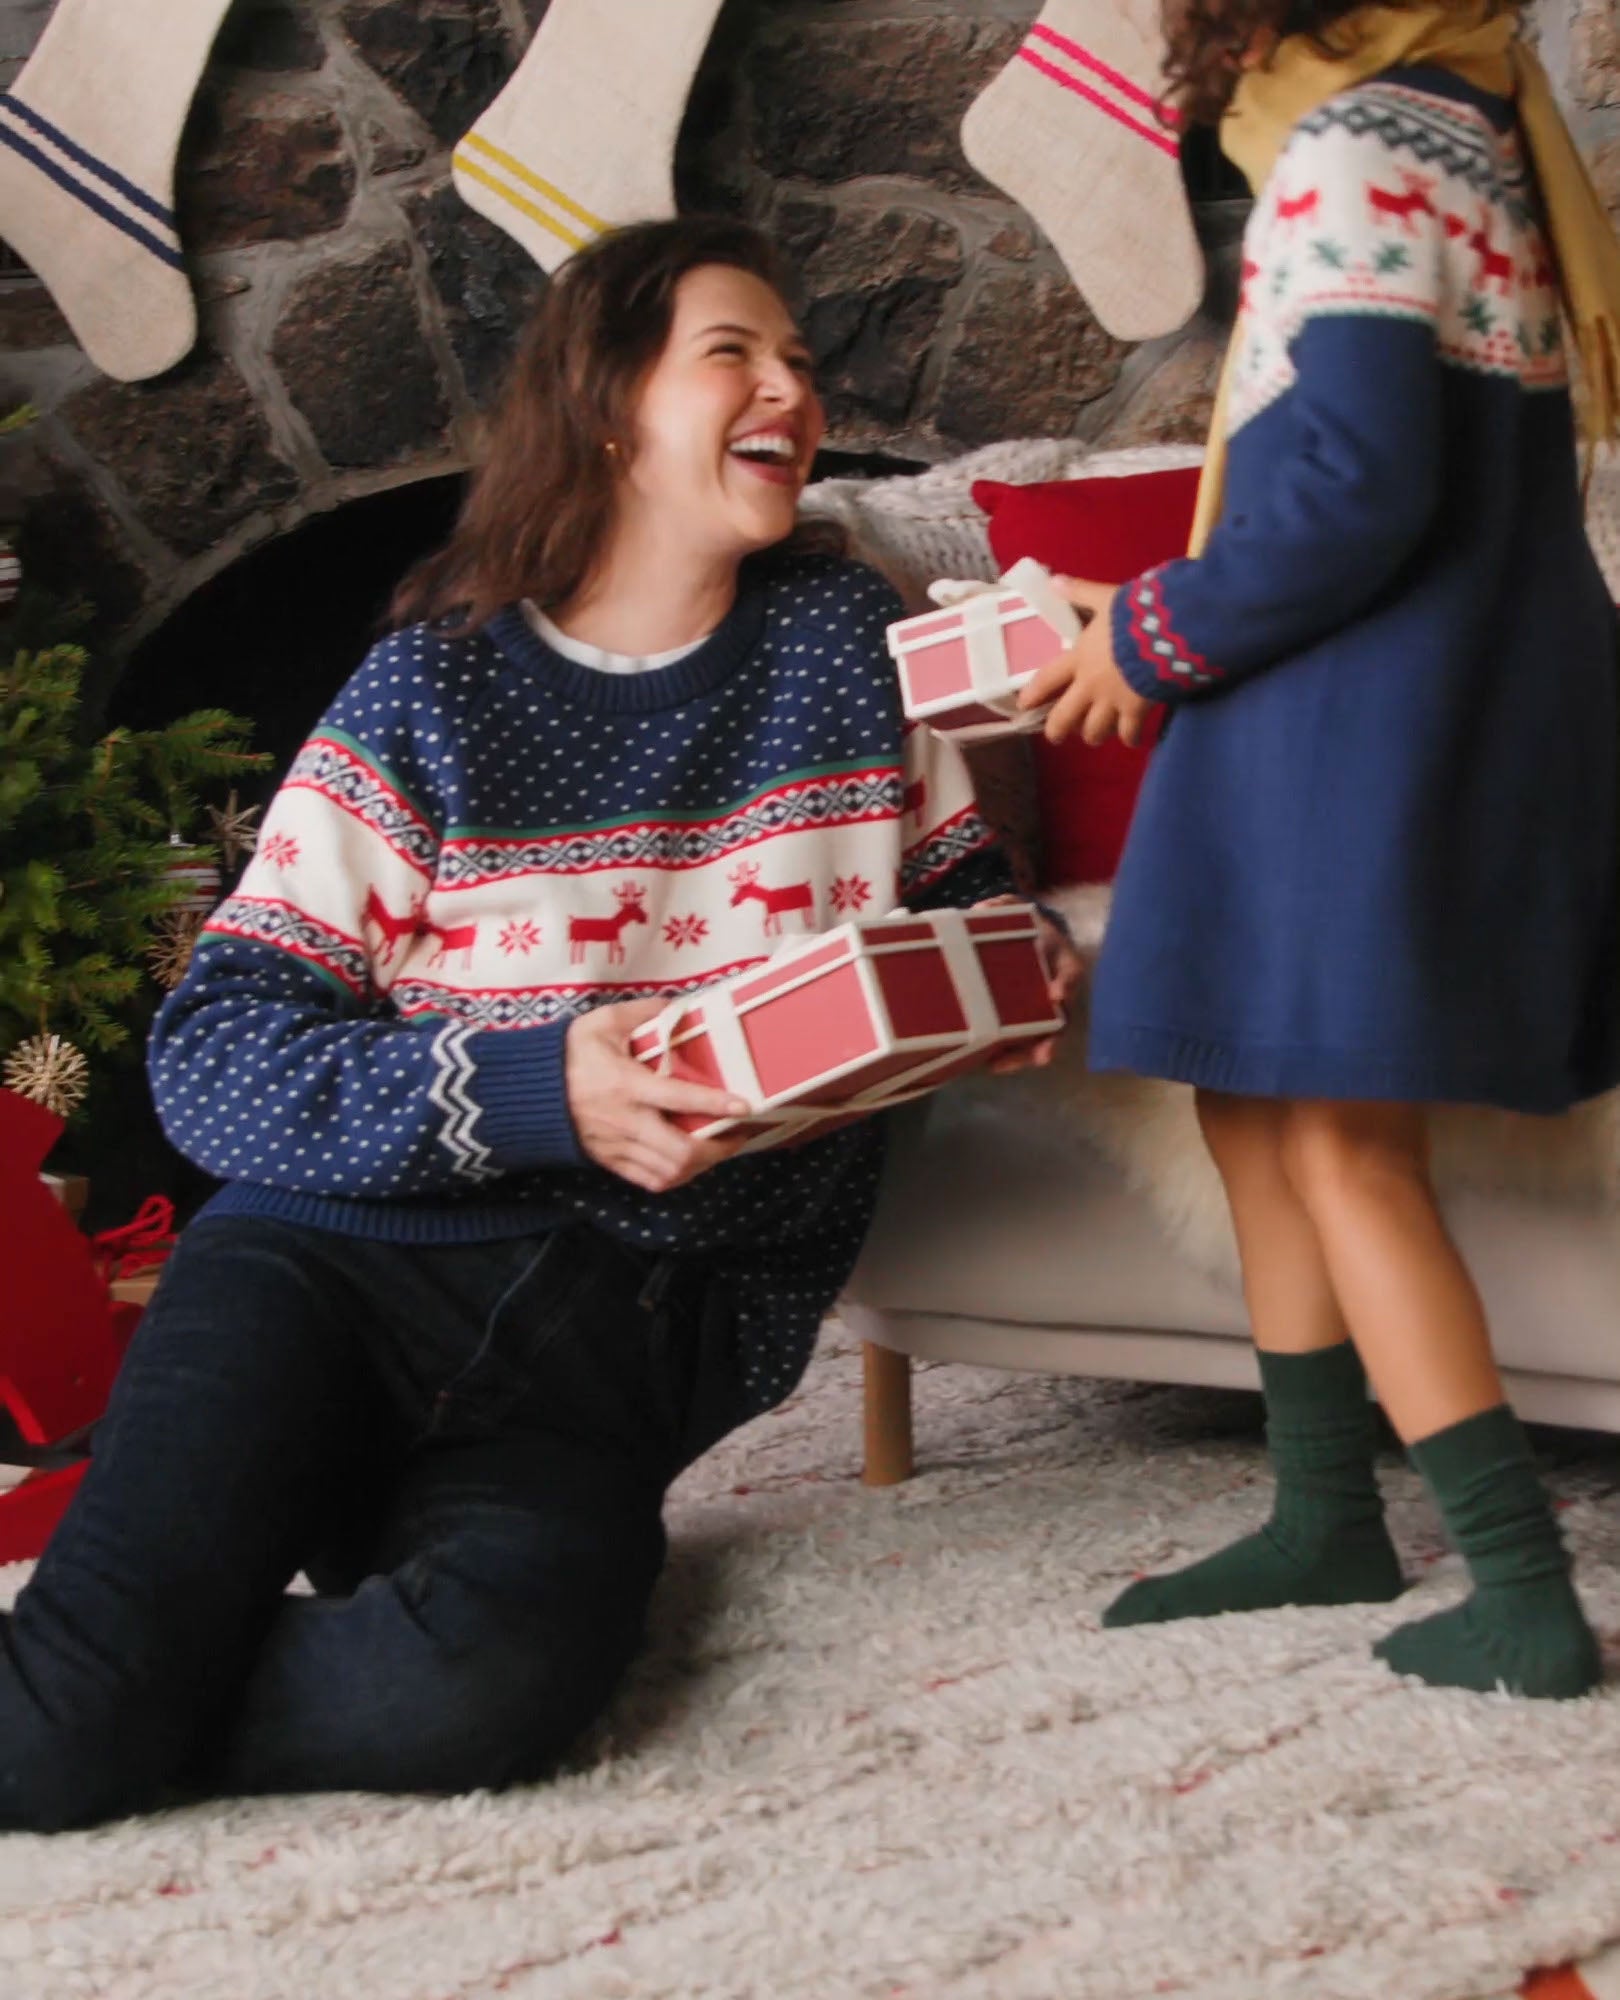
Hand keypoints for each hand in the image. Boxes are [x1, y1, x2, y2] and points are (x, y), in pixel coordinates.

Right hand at [566, 998, 752, 1193]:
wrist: (527, 1089)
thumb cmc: (569, 1053)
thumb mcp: (603, 1022)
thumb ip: (645, 1013)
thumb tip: (682, 1009)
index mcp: (625, 1084)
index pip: (678, 1099)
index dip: (715, 1105)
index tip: (744, 1106)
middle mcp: (624, 1121)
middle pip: (679, 1152)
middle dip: (717, 1150)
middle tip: (737, 1135)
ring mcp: (616, 1146)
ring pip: (668, 1173)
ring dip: (701, 1166)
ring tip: (719, 1148)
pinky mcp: (609, 1161)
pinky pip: (650, 1181)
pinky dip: (676, 1176)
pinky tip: (689, 1162)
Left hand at [975, 899, 1084, 1073]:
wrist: (1025, 939)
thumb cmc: (1025, 926)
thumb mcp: (1015, 910)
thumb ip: (1003, 907)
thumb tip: (983, 910)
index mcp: (1062, 961)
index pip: (1070, 972)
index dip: (1065, 983)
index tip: (1056, 994)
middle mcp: (1059, 990)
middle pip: (1062, 1019)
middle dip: (1053, 1039)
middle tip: (1044, 1055)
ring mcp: (1045, 1010)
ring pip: (1045, 1038)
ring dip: (1028, 1055)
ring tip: (1006, 1066)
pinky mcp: (1027, 1022)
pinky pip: (1024, 1042)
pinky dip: (1010, 1055)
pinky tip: (991, 1064)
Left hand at [1017, 577, 1155, 748]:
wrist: (1167, 634)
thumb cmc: (1133, 615)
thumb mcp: (1105, 598)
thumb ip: (1080, 592)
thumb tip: (1053, 581)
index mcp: (1079, 658)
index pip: (1047, 679)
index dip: (1033, 693)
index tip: (1023, 704)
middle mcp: (1090, 686)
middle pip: (1065, 718)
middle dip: (1057, 730)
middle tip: (1056, 737)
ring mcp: (1112, 702)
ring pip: (1094, 731)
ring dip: (1093, 735)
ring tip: (1094, 736)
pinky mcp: (1136, 711)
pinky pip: (1129, 732)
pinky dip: (1129, 738)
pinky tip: (1131, 739)